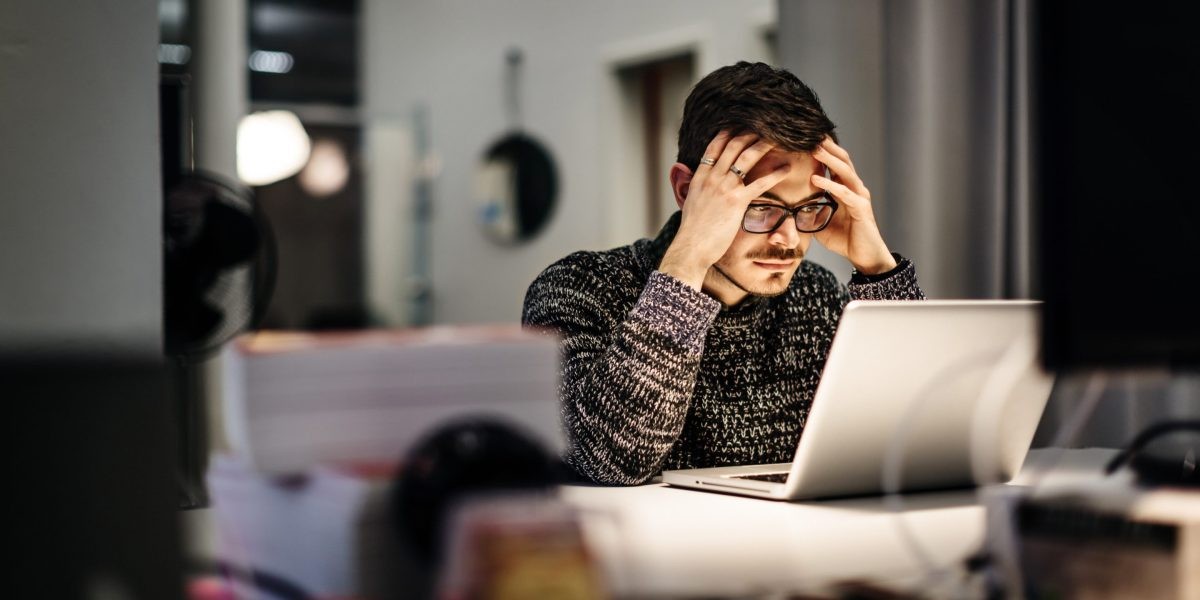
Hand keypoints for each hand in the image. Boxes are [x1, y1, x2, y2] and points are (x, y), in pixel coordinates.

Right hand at [660, 132, 791, 289]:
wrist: (691, 247)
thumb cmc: (692, 231)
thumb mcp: (689, 203)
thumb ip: (695, 189)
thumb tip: (696, 184)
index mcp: (700, 177)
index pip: (714, 147)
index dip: (728, 133)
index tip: (740, 125)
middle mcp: (712, 178)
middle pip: (733, 146)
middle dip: (750, 133)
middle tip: (765, 126)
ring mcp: (724, 188)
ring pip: (747, 158)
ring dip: (763, 145)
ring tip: (779, 138)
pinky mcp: (737, 202)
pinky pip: (760, 183)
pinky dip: (775, 174)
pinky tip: (787, 169)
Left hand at [811, 138, 896, 274]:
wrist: (864, 257)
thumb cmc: (845, 239)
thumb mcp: (819, 223)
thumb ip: (808, 212)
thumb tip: (786, 209)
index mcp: (845, 188)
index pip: (834, 163)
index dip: (823, 151)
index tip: (806, 138)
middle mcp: (854, 188)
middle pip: (842, 160)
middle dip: (827, 146)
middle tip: (810, 133)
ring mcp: (859, 197)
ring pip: (845, 171)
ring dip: (829, 159)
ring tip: (814, 148)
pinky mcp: (861, 209)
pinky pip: (844, 194)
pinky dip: (830, 185)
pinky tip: (815, 179)